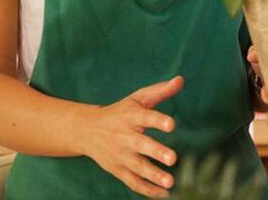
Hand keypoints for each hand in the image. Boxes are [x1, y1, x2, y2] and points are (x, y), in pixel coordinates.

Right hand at [83, 76, 183, 197]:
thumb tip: (180, 80)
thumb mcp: (137, 99)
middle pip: (141, 144)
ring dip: (154, 176)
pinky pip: (133, 182)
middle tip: (173, 158)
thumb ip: (160, 91)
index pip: (145, 117)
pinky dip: (147, 190)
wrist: (86, 130)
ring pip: (137, 167)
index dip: (158, 120)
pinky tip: (164, 194)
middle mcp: (124, 136)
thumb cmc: (120, 112)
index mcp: (130, 116)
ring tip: (171, 182)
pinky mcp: (118, 170)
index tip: (172, 124)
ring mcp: (120, 155)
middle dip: (156, 152)